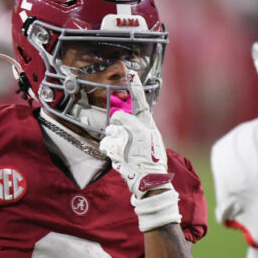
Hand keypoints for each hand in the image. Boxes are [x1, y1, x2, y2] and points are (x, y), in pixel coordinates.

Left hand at [99, 72, 181, 231]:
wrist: (152, 184)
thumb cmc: (151, 165)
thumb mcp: (151, 143)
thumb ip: (139, 130)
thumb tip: (123, 121)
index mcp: (149, 127)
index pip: (142, 104)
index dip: (136, 88)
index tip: (131, 73)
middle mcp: (140, 130)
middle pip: (118, 117)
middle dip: (116, 126)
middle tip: (122, 139)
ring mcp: (129, 140)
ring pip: (110, 130)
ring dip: (112, 140)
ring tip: (123, 152)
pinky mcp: (119, 150)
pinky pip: (105, 143)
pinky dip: (108, 150)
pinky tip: (117, 158)